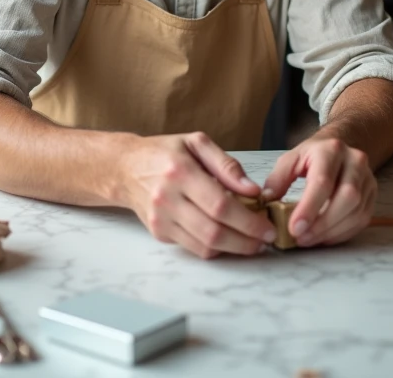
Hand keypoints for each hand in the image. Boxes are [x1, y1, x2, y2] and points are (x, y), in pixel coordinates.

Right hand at [117, 131, 276, 258]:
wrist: (125, 168)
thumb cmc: (163, 153)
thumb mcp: (196, 143)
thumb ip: (226, 165)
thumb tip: (252, 190)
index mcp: (180, 171)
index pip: (220, 205)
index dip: (248, 221)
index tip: (267, 226)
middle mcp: (168, 198)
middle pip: (214, 231)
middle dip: (246, 241)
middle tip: (265, 239)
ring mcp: (161, 219)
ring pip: (204, 246)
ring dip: (234, 249)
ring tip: (252, 242)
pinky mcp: (159, 233)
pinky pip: (193, 248)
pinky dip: (215, 247)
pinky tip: (228, 238)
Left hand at [261, 133, 375, 247]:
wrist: (339, 146)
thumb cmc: (312, 155)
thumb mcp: (291, 159)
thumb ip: (277, 179)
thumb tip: (267, 202)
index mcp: (331, 150)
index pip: (323, 182)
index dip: (309, 208)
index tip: (294, 228)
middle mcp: (355, 161)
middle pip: (347, 197)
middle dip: (323, 223)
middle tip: (301, 238)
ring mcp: (368, 178)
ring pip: (357, 211)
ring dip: (332, 231)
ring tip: (309, 239)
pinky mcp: (373, 194)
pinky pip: (362, 219)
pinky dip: (343, 233)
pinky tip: (325, 237)